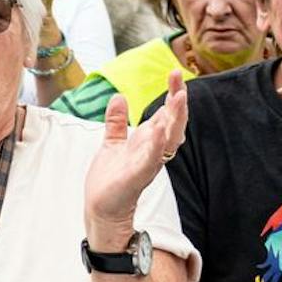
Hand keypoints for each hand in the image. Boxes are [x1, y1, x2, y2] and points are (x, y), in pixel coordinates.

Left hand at [85, 69, 187, 239]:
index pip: (164, 114)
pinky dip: (156, 145)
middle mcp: (152, 151)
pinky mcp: (137, 176)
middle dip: (178, 102)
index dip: (171, 95)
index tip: (175, 73)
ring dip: (173, 120)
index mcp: (147, 142)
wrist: (101, 207)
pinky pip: (150, 159)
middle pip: (172, 124)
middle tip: (180, 80)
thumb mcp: (112, 142)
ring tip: (178, 98)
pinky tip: (158, 130)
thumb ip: (116, 122)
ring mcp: (147, 164)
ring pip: (167, 140)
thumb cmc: (111, 178)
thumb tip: (119, 96)